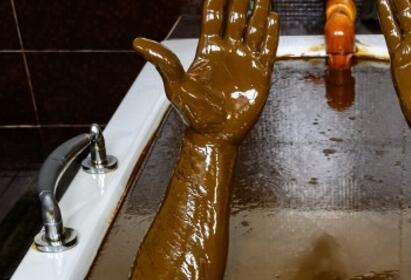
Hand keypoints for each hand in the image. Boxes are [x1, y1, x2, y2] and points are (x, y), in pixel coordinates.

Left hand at [133, 0, 279, 144]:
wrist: (215, 136)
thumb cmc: (194, 115)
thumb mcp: (175, 86)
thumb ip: (163, 61)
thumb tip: (137, 42)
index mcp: (207, 51)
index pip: (213, 18)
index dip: (217, 1)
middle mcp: (227, 52)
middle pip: (235, 18)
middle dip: (240, 0)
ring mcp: (244, 62)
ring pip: (254, 30)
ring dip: (259, 12)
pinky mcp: (260, 74)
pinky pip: (267, 48)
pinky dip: (271, 33)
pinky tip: (273, 18)